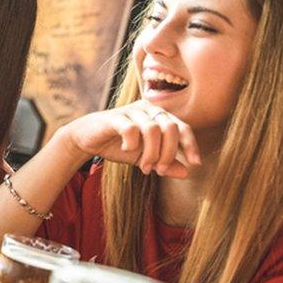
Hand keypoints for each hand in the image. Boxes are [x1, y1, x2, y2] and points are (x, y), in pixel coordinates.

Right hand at [61, 101, 201, 177]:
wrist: (87, 140)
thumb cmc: (118, 146)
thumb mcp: (145, 158)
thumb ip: (165, 164)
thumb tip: (187, 173)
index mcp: (158, 116)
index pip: (182, 127)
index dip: (191, 145)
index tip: (195, 164)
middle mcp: (148, 109)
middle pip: (171, 127)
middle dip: (168, 152)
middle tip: (159, 170)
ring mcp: (131, 111)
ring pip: (153, 130)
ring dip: (151, 153)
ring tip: (144, 168)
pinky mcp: (115, 117)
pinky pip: (131, 129)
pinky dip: (133, 144)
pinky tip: (127, 150)